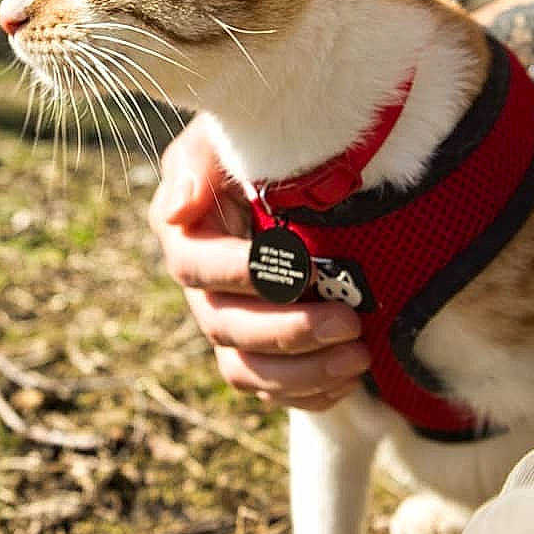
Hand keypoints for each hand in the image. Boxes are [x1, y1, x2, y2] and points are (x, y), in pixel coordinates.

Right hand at [150, 117, 371, 410]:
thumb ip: (197, 166)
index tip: (300, 269)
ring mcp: (229, 324)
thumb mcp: (225, 140)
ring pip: (246, 371)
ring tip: (358, 358)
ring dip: (302, 373)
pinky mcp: (259, 352)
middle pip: (224, 328)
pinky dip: (310, 393)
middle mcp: (201, 288)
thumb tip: (176, 211)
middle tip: (346, 323)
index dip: (240, 274)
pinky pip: (272, 391)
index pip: (193, 267)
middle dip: (286, 332)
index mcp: (186, 234)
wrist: (303, 172)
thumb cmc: (258, 147)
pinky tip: (349, 379)